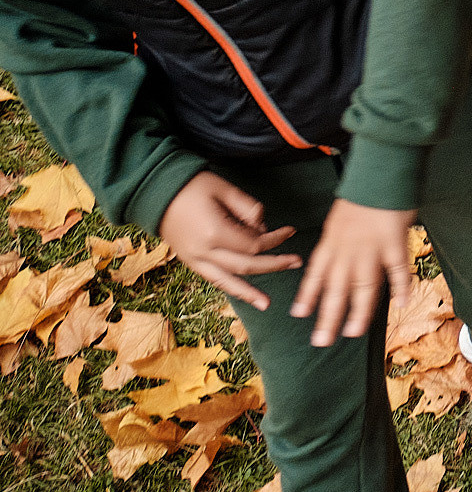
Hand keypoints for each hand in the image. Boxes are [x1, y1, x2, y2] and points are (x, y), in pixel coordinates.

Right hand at [159, 172, 299, 309]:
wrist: (154, 193)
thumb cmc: (192, 186)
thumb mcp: (225, 189)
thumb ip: (249, 208)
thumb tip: (263, 228)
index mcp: (214, 232)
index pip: (254, 244)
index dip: (275, 239)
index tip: (290, 231)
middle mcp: (204, 252)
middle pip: (246, 265)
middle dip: (273, 264)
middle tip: (296, 262)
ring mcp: (193, 260)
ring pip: (226, 281)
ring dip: (249, 293)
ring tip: (267, 304)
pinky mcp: (188, 262)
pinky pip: (212, 279)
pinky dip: (229, 288)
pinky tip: (242, 296)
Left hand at [291, 199, 415, 348]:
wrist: (380, 171)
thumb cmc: (363, 191)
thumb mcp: (340, 216)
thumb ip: (339, 237)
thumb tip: (338, 254)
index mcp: (332, 241)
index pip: (316, 273)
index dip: (308, 295)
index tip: (299, 314)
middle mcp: (347, 249)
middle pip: (336, 288)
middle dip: (328, 316)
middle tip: (321, 340)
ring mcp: (371, 248)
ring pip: (363, 285)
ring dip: (359, 311)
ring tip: (354, 332)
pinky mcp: (394, 243)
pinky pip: (397, 269)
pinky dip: (401, 287)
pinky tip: (401, 303)